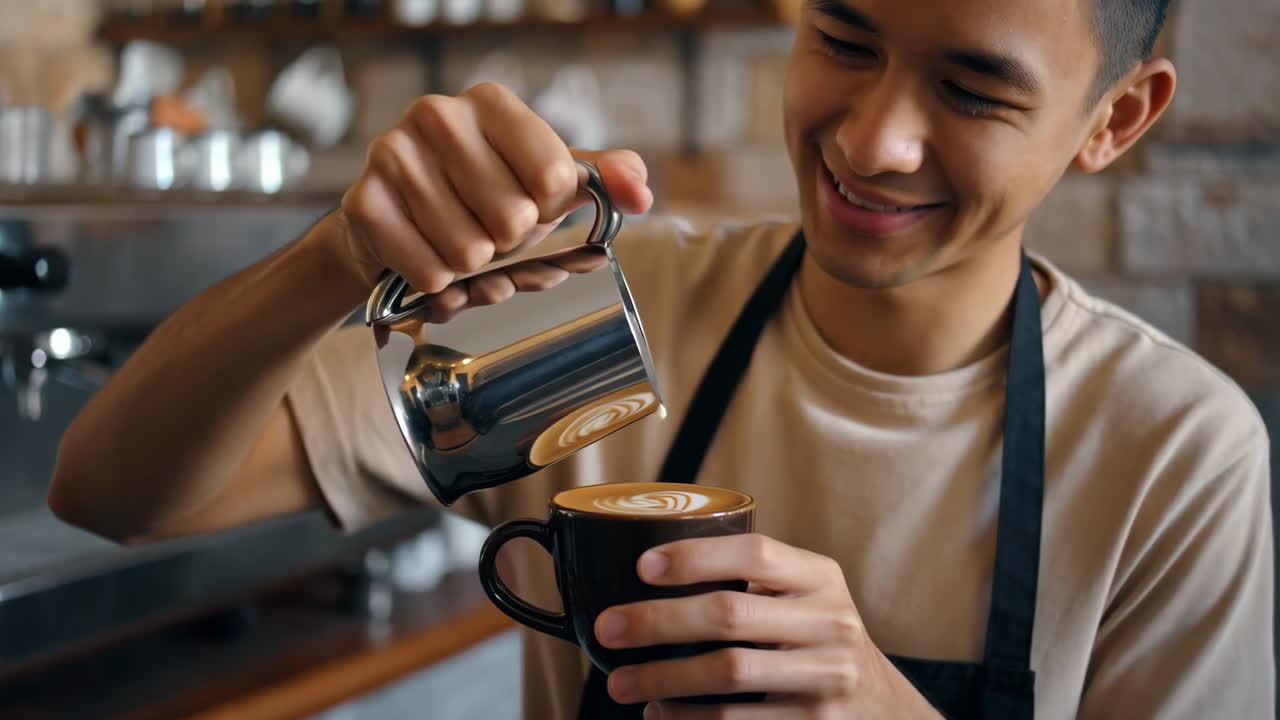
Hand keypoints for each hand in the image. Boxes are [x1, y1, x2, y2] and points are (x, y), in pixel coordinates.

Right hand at [333, 82, 652, 312]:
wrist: (396, 224)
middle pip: (514, 219)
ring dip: (471, 268)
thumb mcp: (543, 184)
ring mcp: (394, 154)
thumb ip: (600, 180)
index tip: (531, 205)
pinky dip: (437, 284)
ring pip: (469, 252)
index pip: (555, 177)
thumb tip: (640, 194)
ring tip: (459, 248)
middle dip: (508, 243)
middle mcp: (438, 115)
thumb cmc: (479, 199)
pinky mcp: (365, 201)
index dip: (549, 210)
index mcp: (491, 104)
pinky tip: (428, 260)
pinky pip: (429, 272)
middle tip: (490, 232)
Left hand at [594, 533, 941, 718]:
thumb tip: (648, 568)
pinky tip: (658, 711)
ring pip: (728, 674)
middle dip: (658, 621)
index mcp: (821, 578)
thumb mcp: (806, 596)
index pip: (756, 554)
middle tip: (607, 628)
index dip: (695, 557)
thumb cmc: (816, 638)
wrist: (882, 708)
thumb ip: (752, 579)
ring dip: (662, 678)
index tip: (642, 566)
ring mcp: (825, 679)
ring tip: (619, 681)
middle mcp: (830, 623)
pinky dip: (686, 719)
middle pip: (730, 615)